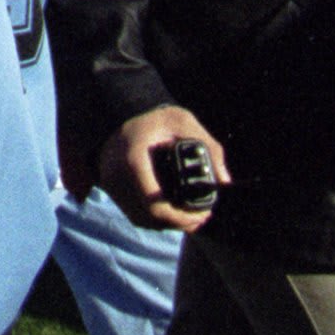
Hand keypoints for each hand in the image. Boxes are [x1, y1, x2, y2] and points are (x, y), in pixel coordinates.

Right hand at [99, 103, 228, 232]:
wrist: (118, 111)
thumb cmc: (154, 118)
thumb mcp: (183, 122)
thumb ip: (208, 146)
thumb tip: (224, 181)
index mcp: (132, 161)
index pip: (156, 205)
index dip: (181, 218)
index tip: (202, 215)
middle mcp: (115, 176)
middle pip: (150, 217)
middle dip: (178, 223)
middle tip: (200, 219)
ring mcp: (110, 185)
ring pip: (142, 218)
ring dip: (167, 223)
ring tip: (190, 218)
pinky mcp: (110, 189)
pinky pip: (134, 213)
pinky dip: (154, 218)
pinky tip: (171, 214)